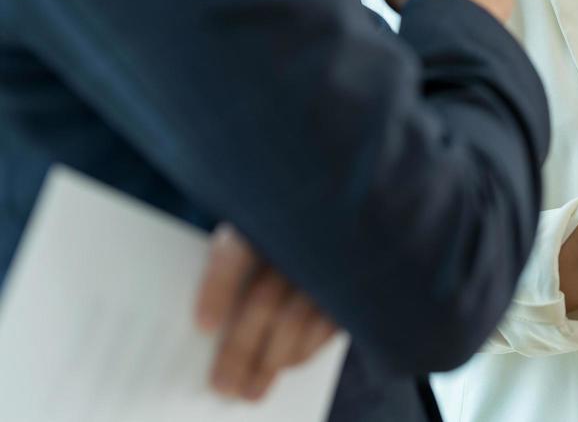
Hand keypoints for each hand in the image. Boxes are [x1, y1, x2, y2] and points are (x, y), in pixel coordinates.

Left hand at [195, 225, 339, 400]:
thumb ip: (235, 262)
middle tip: (221, 386)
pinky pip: (327, 326)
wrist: (342, 208)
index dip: (218, 288)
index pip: (238, 250)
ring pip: (296, 319)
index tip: (202, 327)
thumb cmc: (284, 224)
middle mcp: (306, 233)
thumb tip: (210, 323)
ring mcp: (333, 259)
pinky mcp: (356, 283)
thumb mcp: (258, 227)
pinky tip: (287, 366)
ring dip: (270, 361)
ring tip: (249, 389)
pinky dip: (304, 351)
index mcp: (271, 212)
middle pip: (265, 299)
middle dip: (239, 348)